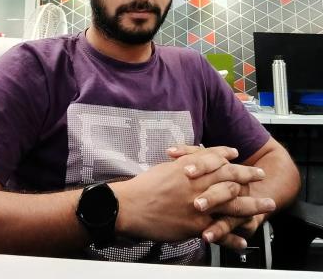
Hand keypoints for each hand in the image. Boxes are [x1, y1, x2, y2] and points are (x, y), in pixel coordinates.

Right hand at [111, 146, 271, 242]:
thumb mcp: (164, 169)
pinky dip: (232, 238)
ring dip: (252, 205)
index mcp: (188, 169)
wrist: (129, 205)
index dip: (227, 155)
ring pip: (232, 205)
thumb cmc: (143, 186)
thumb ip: (181, 167)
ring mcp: (198, 205)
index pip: (214, 158)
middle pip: (229, 178)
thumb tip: (191, 165)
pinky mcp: (194, 225)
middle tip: (261, 175)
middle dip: (248, 176)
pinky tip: (243, 240)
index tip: (237, 155)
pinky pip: (219, 232)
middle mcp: (197, 184)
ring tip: (267, 205)